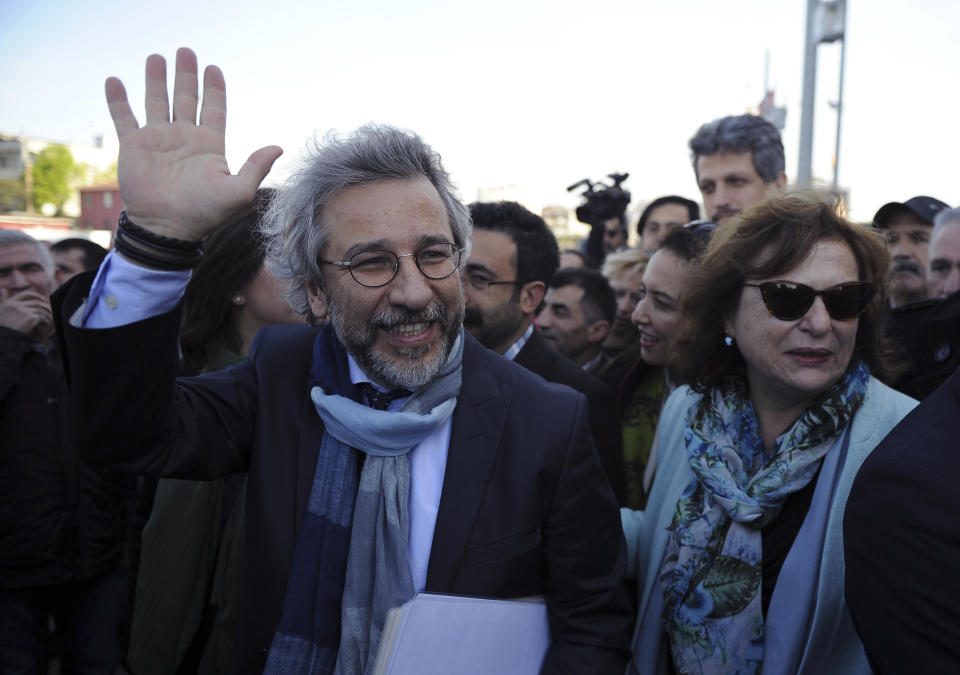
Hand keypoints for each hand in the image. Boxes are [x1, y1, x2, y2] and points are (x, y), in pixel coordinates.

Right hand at [0, 288, 52, 340]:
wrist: (4, 340)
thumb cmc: (3, 329)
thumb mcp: (1, 313)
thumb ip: (6, 302)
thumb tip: (5, 290)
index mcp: (9, 303)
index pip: (26, 294)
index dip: (36, 296)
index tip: (43, 300)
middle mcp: (16, 305)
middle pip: (37, 302)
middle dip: (46, 307)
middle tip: (50, 312)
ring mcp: (23, 310)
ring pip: (41, 310)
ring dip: (48, 315)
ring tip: (50, 320)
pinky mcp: (30, 317)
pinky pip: (43, 317)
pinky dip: (47, 321)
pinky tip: (48, 325)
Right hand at [105, 48, 282, 240]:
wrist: (167, 227)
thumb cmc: (204, 214)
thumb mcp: (238, 192)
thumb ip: (256, 168)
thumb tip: (278, 147)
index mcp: (209, 145)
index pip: (213, 109)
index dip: (214, 89)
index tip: (213, 68)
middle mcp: (184, 138)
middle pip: (186, 98)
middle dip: (186, 75)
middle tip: (186, 51)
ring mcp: (158, 140)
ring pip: (157, 101)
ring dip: (156, 79)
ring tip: (156, 57)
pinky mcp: (133, 146)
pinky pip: (123, 117)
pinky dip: (118, 100)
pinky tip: (114, 80)